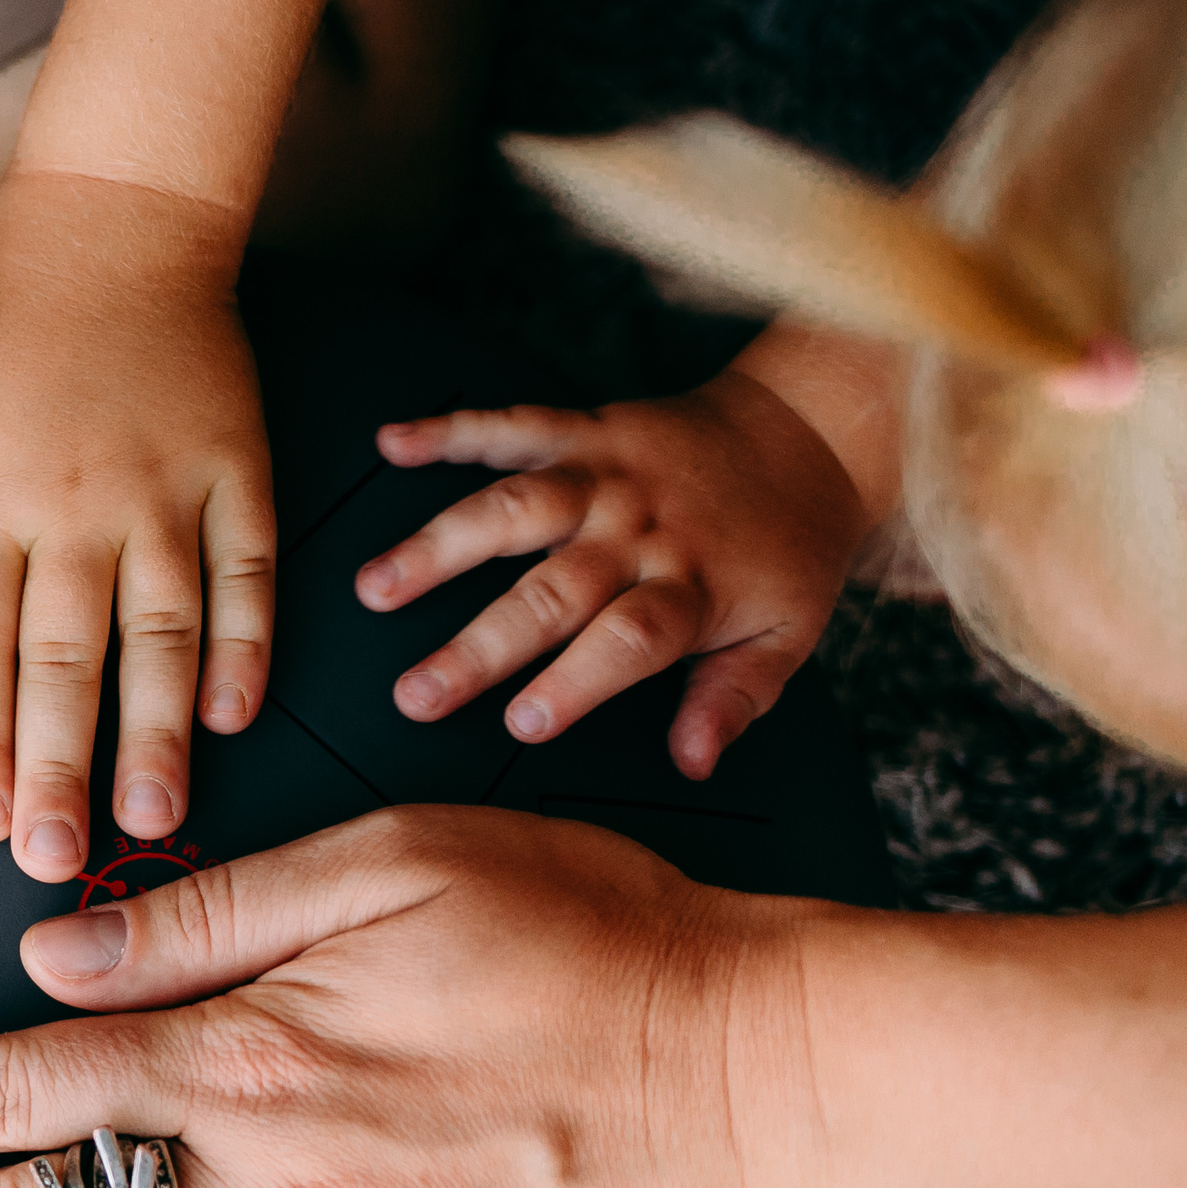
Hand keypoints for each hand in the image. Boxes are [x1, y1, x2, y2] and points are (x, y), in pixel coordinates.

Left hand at [0, 170, 275, 880]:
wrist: (118, 214)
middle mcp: (80, 510)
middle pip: (67, 663)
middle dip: (60, 771)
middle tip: (56, 858)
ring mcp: (171, 496)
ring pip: (164, 637)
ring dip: (158, 735)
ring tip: (155, 821)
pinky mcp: (240, 474)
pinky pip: (250, 577)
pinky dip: (248, 648)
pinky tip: (234, 717)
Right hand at [355, 368, 865, 779]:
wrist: (808, 436)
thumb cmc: (786, 549)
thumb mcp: (787, 635)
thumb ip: (734, 699)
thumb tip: (694, 762)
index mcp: (690, 588)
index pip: (628, 641)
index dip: (575, 681)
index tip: (523, 723)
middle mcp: (637, 531)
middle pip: (551, 591)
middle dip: (479, 645)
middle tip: (417, 692)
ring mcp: (604, 476)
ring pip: (513, 510)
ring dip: (440, 546)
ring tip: (378, 585)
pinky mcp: (583, 430)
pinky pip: (510, 425)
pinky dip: (448, 430)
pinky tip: (391, 443)